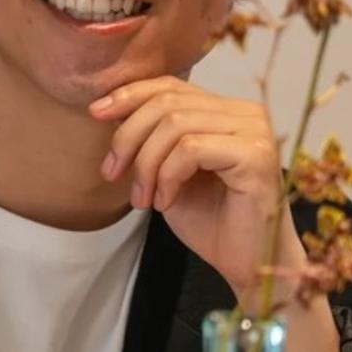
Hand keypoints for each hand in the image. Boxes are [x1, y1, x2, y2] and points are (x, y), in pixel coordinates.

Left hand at [90, 77, 289, 304]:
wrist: (245, 265)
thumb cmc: (212, 223)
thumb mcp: (168, 173)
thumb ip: (152, 139)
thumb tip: (110, 109)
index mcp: (228, 111)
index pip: (172, 86)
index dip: (130, 94)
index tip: (96, 113)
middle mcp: (246, 113)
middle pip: (169, 102)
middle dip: (129, 136)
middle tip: (112, 173)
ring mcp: (255, 131)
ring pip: (176, 124)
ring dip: (146, 164)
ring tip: (142, 199)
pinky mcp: (255, 155)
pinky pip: (191, 149)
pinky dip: (167, 176)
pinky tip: (165, 201)